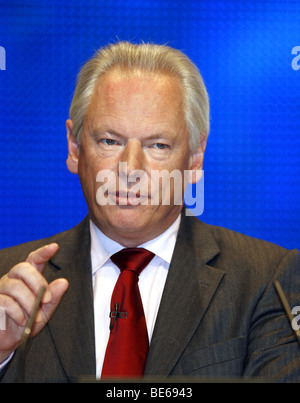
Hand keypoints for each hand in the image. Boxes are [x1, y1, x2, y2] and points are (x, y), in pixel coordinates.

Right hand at [0, 243, 68, 362]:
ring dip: (29, 302)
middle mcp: (12, 279)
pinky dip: (17, 312)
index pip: (34, 260)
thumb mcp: (44, 312)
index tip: (54, 247)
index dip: (43, 252)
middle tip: (47, 299)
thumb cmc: (26, 323)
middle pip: (23, 268)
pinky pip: (5, 301)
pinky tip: (22, 321)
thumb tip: (63, 282)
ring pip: (15, 287)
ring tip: (34, 316)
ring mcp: (0, 289)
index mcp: (26, 279)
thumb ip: (53, 297)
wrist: (7, 342)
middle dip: (38, 282)